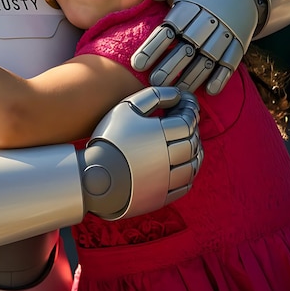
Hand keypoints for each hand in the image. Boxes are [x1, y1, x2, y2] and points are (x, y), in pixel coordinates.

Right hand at [83, 86, 201, 218]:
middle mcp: (169, 157)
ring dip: (195, 152)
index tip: (185, 104)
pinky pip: (185, 184)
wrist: (95, 176)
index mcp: (162, 134)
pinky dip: (188, 173)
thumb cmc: (110, 138)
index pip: (187, 121)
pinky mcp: (163, 195)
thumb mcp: (127, 108)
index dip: (190, 111)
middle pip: (192, 142)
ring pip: (193, 164)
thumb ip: (154, 96)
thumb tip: (177, 95)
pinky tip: (181, 164)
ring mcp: (167, 179)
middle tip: (186, 121)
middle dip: (193, 130)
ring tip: (187, 142)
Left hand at [131, 0, 258, 94]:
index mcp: (191, 6)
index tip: (137, 65)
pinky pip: (231, 61)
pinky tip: (209, 91)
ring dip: (193, 76)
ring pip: (208, 57)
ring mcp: (226, 33)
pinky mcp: (239, 43)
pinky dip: (222, 76)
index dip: (153, 47)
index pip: (169, 28)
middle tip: (155, 82)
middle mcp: (209, 21)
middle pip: (188, 46)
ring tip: (177, 91)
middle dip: (172, 65)